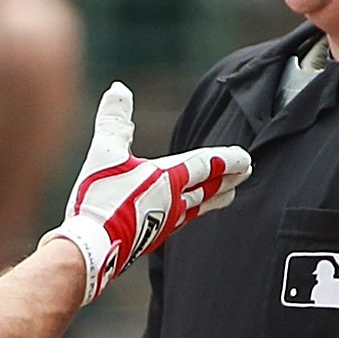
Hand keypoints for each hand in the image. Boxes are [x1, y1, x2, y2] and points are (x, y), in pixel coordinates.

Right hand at [45, 83, 250, 303]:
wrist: (90, 249)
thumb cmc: (100, 199)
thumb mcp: (105, 152)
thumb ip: (115, 120)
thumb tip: (119, 88)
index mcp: (168, 179)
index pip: (206, 165)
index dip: (227, 159)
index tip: (246, 157)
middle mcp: (174, 202)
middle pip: (210, 188)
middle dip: (230, 179)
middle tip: (248, 173)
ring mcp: (165, 223)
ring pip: (199, 206)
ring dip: (216, 198)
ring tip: (230, 196)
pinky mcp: (152, 238)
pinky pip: (182, 220)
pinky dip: (193, 212)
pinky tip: (187, 214)